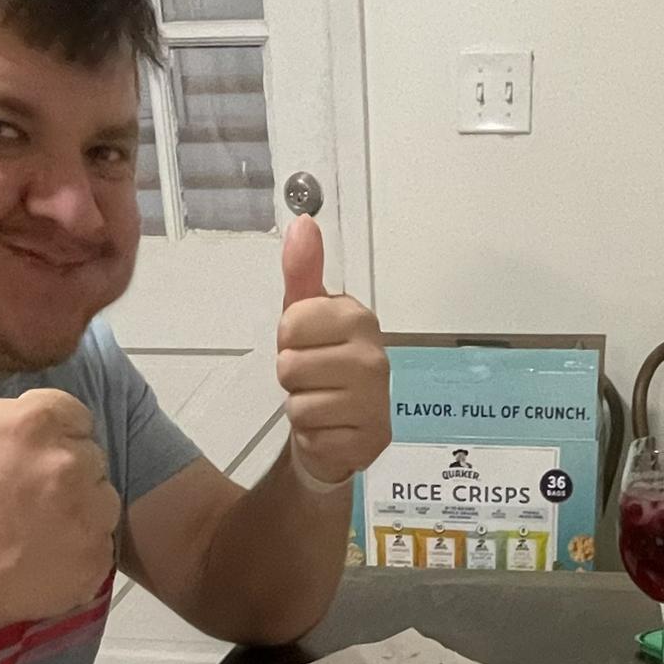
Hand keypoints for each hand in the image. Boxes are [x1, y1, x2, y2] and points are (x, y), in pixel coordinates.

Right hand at [0, 291, 121, 632]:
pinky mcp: (96, 559)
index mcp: (44, 418)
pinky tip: (41, 555)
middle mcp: (76, 461)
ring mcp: (90, 514)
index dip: (43, 437)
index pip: (71, 417)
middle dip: (62, 471)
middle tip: (17, 497)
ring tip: (30, 527)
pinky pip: (100, 545)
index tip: (12, 461)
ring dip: (76, 510)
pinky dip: (78, 550)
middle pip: (88, 456)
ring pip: (101, 500)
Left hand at [276, 216, 389, 488]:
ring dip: (301, 410)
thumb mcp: (306, 316)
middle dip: (292, 378)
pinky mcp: (371, 441)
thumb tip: (303, 222)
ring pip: (300, 406)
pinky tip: (330, 430)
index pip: (291, 323)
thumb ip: (302, 271)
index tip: (306, 346)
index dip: (288, 339)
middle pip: (291, 366)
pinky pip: (314, 438)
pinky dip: (314, 439)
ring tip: (321, 404)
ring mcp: (376, 402)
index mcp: (360, 320)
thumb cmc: (321, 365)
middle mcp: (375, 358)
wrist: (342, 429)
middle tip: (313, 380)